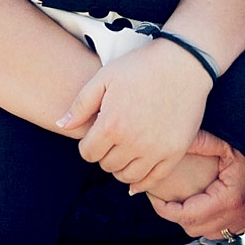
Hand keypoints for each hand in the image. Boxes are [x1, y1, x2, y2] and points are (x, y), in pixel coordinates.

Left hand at [56, 36, 211, 191]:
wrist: (184, 62)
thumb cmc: (141, 66)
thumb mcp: (105, 77)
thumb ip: (81, 104)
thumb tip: (61, 125)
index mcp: (111, 125)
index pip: (88, 153)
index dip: (89, 143)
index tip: (97, 133)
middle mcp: (132, 142)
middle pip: (107, 165)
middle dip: (105, 153)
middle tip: (113, 137)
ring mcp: (155, 150)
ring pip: (127, 177)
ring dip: (121, 167)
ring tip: (125, 150)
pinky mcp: (174, 153)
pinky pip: (153, 181)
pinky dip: (142, 183)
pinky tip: (137, 176)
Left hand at [147, 131, 244, 237]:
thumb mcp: (229, 145)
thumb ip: (204, 142)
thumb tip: (180, 140)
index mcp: (226, 200)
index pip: (185, 215)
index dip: (164, 208)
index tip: (153, 196)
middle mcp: (232, 216)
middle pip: (192, 227)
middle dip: (173, 214)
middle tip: (160, 197)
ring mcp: (238, 222)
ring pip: (203, 231)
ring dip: (188, 219)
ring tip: (176, 201)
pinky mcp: (242, 222)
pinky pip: (216, 229)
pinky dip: (203, 221)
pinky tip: (198, 205)